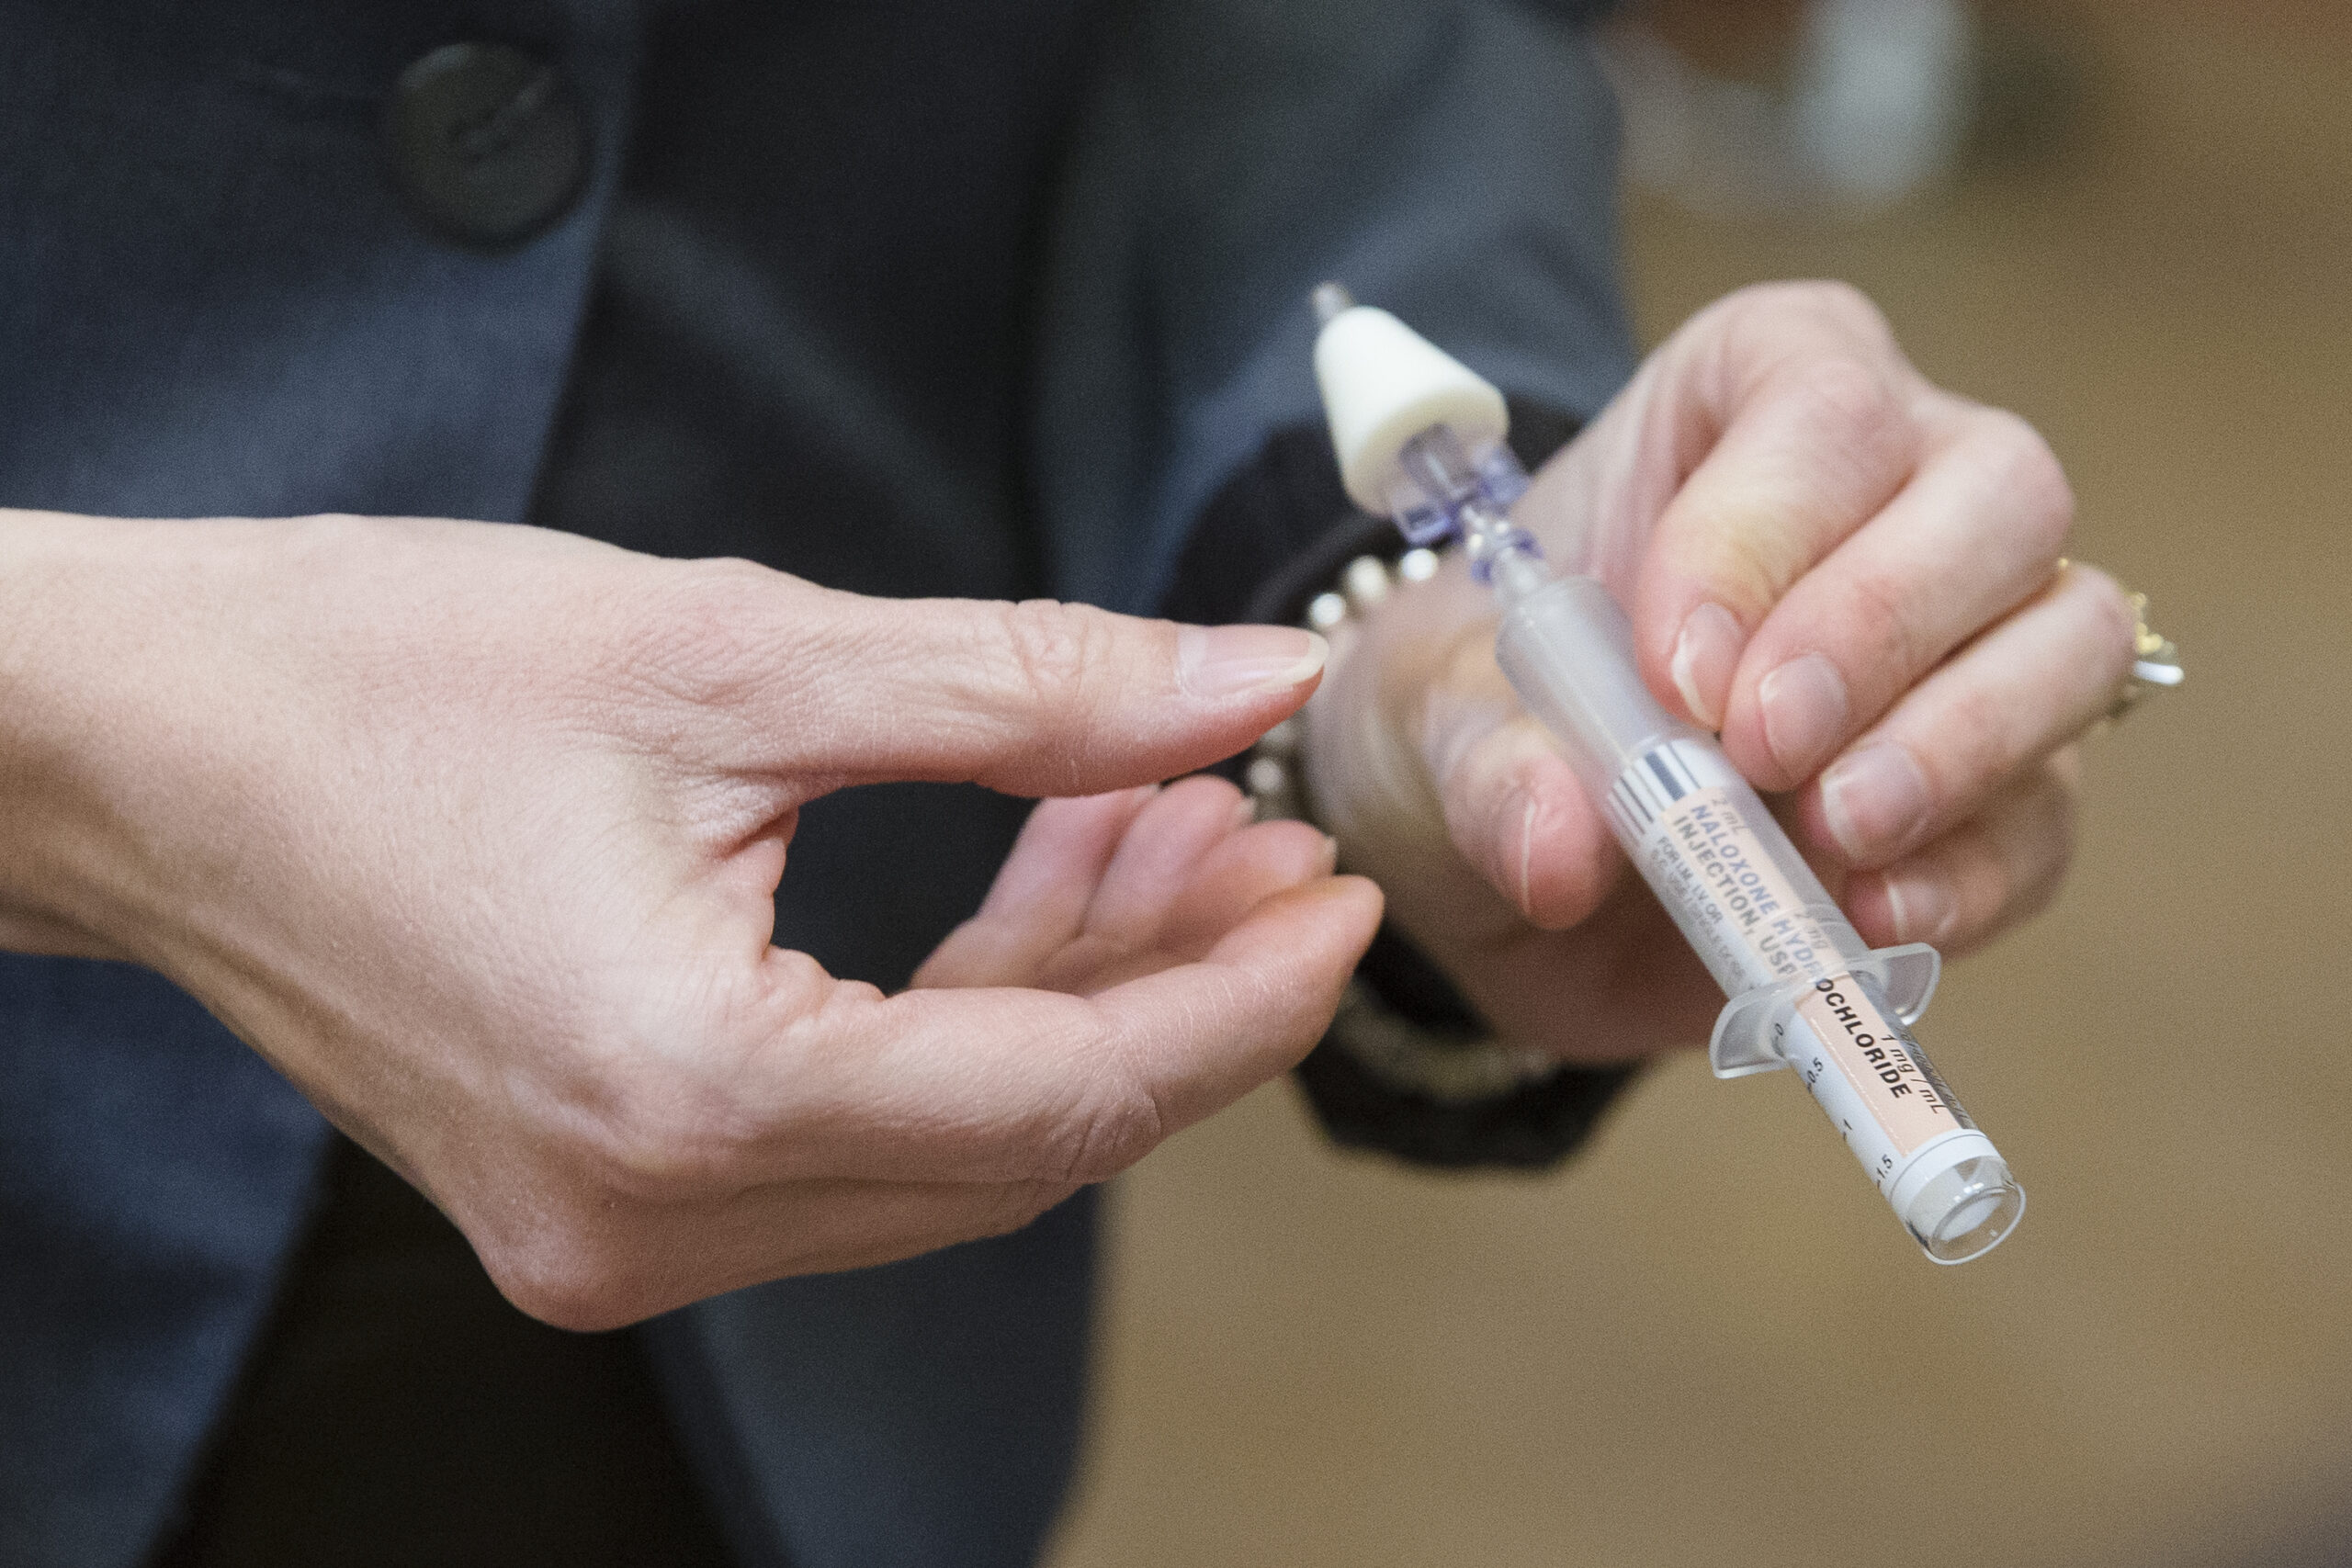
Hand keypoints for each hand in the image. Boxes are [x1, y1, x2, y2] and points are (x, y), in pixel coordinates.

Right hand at [0, 511, 1378, 1327]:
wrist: (142, 748)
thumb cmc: (376, 675)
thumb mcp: (733, 649)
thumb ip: (1026, 690)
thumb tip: (1239, 689)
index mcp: (685, 1097)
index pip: (1064, 1098)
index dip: (1239, 1000)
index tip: (1341, 891)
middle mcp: (653, 1219)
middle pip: (1024, 1144)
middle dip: (1176, 992)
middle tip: (1261, 834)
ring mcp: (622, 1231)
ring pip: (950, 1146)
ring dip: (1079, 996)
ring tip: (1161, 825)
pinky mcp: (607, 1192)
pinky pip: (854, 1131)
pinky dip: (966, 1019)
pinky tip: (1042, 878)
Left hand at [1302, 281, 2133, 1062]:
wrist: (1490, 858)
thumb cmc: (1478, 714)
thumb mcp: (1432, 718)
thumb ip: (1490, 763)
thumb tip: (1563, 850)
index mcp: (1752, 397)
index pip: (1821, 407)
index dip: (1763, 534)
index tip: (1674, 671)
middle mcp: (1901, 485)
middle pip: (1999, 494)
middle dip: (1882, 624)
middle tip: (1761, 746)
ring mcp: (1973, 638)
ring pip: (2071, 638)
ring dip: (1962, 743)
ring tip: (1833, 833)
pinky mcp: (1994, 790)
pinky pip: (2044, 817)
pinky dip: (1974, 874)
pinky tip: (1869, 916)